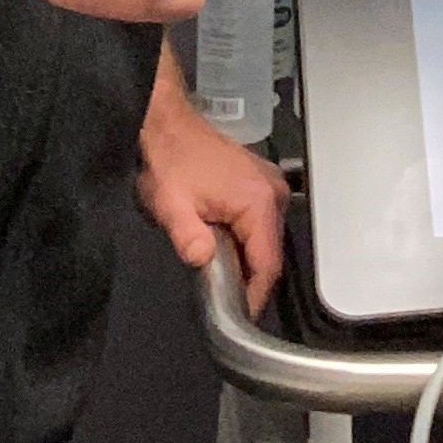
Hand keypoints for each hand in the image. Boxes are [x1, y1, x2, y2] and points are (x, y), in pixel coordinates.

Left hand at [137, 49, 288, 312]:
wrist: (167, 124)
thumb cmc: (169, 161)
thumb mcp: (171, 205)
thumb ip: (188, 237)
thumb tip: (202, 261)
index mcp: (259, 201)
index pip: (268, 265)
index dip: (254, 296)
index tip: (235, 318)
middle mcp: (274, 193)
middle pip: (269, 255)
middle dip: (247, 280)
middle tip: (218, 297)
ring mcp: (270, 186)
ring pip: (265, 241)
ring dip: (244, 260)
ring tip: (217, 273)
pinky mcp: (260, 184)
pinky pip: (260, 225)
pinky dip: (244, 241)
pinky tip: (221, 246)